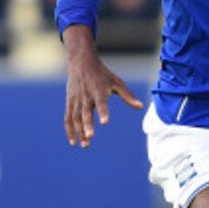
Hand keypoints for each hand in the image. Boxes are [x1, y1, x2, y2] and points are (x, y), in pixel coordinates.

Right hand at [62, 24, 142, 147]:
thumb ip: (127, 96)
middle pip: (85, 112)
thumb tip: (140, 107)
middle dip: (87, 125)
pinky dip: (69, 130)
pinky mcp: (70, 102)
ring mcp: (76, 100)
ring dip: (79, 131)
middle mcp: (86, 96)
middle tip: (90, 138)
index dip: (103, 112)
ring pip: (75, 117)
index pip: (101, 103)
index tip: (104, 122)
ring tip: (86, 145)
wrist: (81, 63)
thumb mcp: (116, 82)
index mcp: (99, 91)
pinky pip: (68, 118)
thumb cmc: (102, 74)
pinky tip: (74, 141)